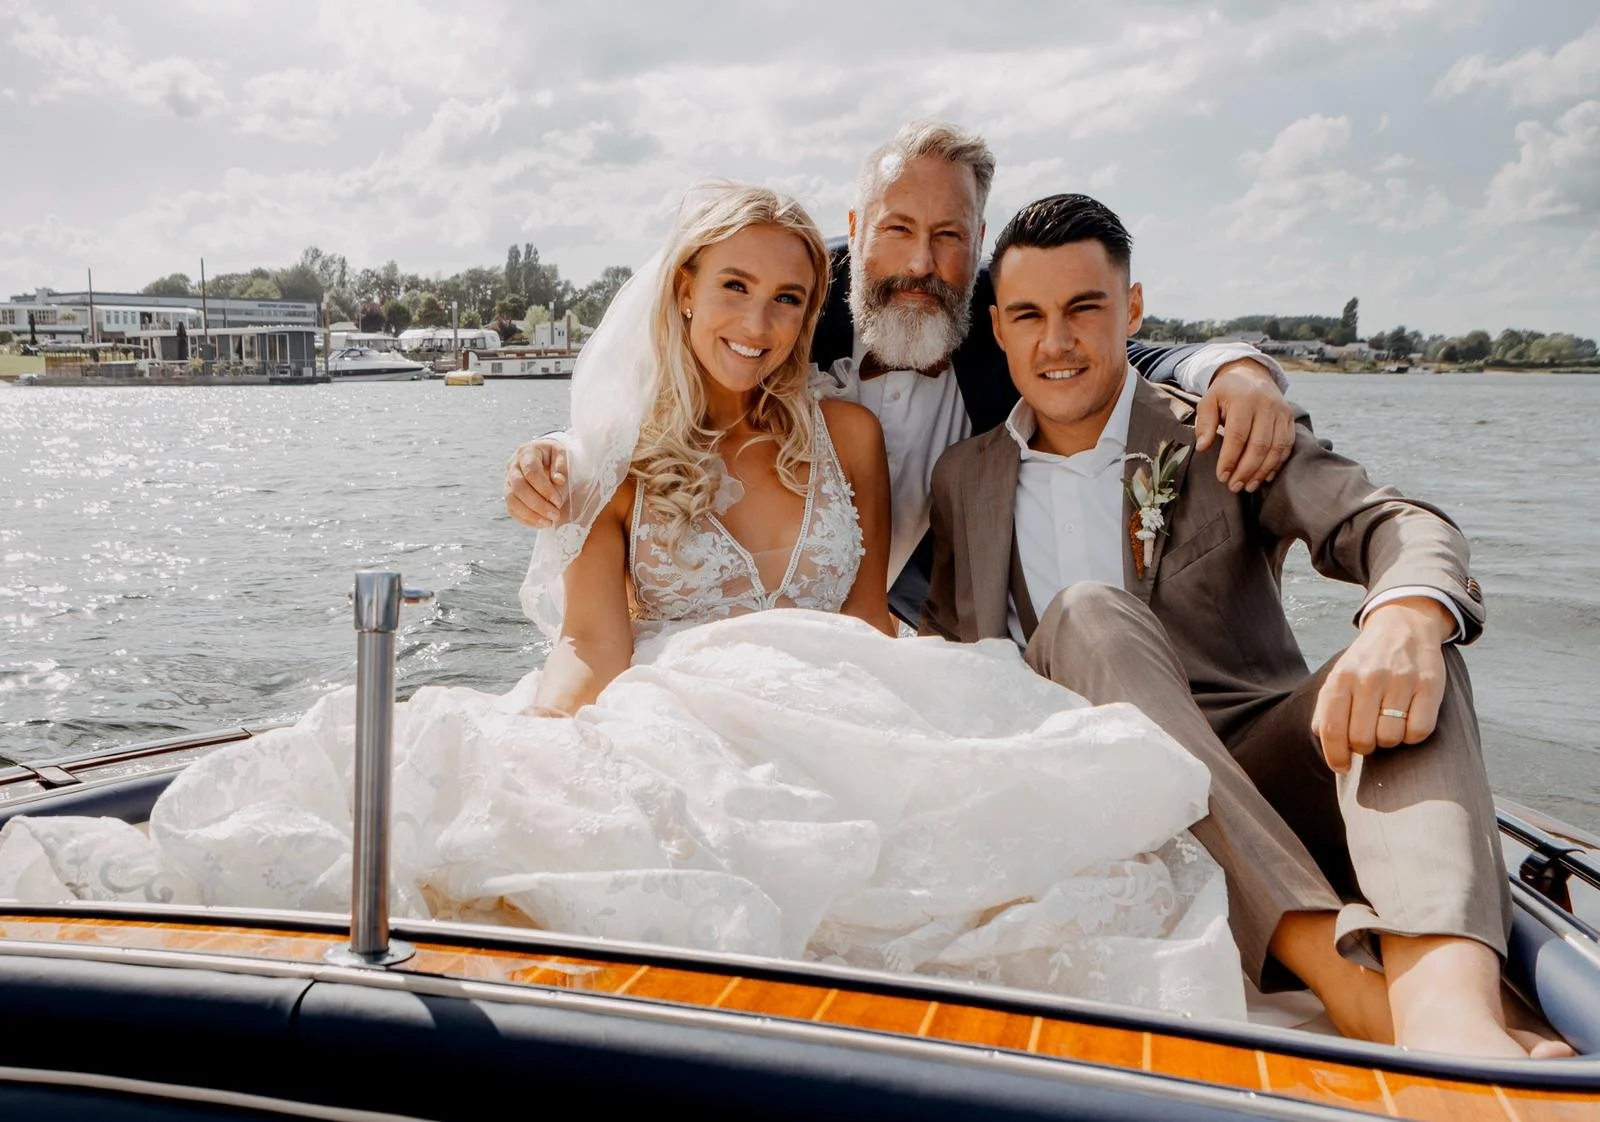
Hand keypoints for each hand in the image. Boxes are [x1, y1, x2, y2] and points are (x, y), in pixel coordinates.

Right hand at [504, 438, 568, 527]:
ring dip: (531, 515)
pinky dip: (526, 519)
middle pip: (519, 487)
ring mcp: (507, 480)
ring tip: (549, 522)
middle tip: (555, 515)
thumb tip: (559, 481)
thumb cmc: (553, 455)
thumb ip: (561, 465)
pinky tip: (540, 523)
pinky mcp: (508, 493)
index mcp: (526, 452)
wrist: (541, 456)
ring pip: (512, 500)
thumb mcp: (560, 453)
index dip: (544, 488)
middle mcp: (512, 466)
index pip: (531, 471)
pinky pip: (511, 509)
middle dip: (538, 504)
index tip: (558, 500)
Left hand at [1193, 360, 1294, 493]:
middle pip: (1259, 445)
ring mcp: (1282, 412)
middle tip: (1234, 487)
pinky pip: (1287, 445)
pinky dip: (1277, 464)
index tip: (1221, 476)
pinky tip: (1265, 477)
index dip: (1230, 458)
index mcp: (1244, 399)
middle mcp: (1267, 405)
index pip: (1238, 435)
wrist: (1252, 374)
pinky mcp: (1290, 418)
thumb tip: (1202, 447)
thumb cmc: (1227, 392)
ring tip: (1248, 486)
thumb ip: (1204, 423)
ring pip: (1276, 448)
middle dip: (1246, 470)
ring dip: (1262, 471)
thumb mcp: (1209, 400)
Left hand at [1310, 598, 1454, 772]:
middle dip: (1365, 747)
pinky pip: (1420, 731)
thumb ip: (1326, 706)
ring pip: (1391, 738)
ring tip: (1387, 724)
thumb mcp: (1339, 675)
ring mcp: (1401, 680)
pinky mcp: (1430, 685)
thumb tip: (1321, 737)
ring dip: (1389, 741)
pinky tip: (1407, 722)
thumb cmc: (1367, 660)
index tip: (1341, 766)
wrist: (1404, 624)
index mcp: (1342, 677)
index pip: (1332, 729)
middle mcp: (1370, 678)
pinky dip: (1412, 736)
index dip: (1335, 756)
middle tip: (1368, 737)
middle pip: (1363, 739)